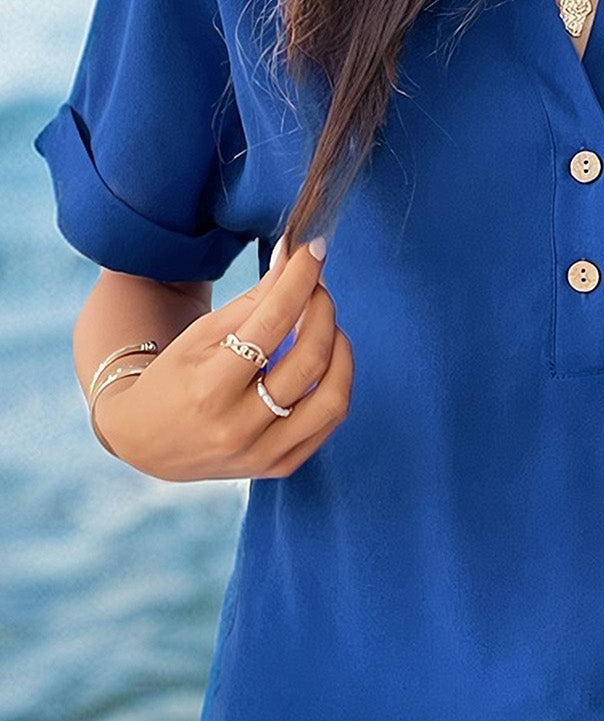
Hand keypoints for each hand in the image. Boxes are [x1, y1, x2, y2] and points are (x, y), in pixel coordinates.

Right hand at [93, 237, 353, 480]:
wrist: (145, 441)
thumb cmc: (174, 377)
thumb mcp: (200, 334)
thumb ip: (253, 301)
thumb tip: (294, 259)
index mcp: (209, 385)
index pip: (272, 322)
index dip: (299, 280)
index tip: (312, 252)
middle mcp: (238, 425)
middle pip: (309, 359)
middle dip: (323, 311)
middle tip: (318, 289)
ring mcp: (262, 452)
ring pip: (331, 397)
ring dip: (340, 351)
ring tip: (328, 327)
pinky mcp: (278, 468)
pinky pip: (328, 424)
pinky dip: (336, 386)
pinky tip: (326, 364)